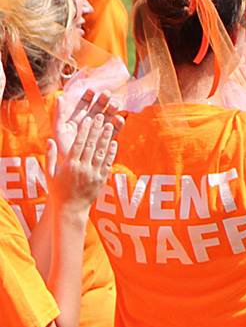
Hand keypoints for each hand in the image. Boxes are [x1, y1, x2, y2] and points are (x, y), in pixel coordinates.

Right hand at [54, 92, 120, 211]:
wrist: (70, 209)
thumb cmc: (58, 190)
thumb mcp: (49, 174)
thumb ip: (50, 156)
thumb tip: (50, 140)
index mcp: (69, 166)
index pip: (78, 144)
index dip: (84, 131)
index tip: (87, 120)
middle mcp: (82, 168)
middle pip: (90, 145)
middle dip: (96, 130)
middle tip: (100, 117)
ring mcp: (93, 174)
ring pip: (101, 152)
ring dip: (106, 138)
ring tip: (109, 125)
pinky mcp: (101, 179)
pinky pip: (108, 163)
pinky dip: (111, 152)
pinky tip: (115, 142)